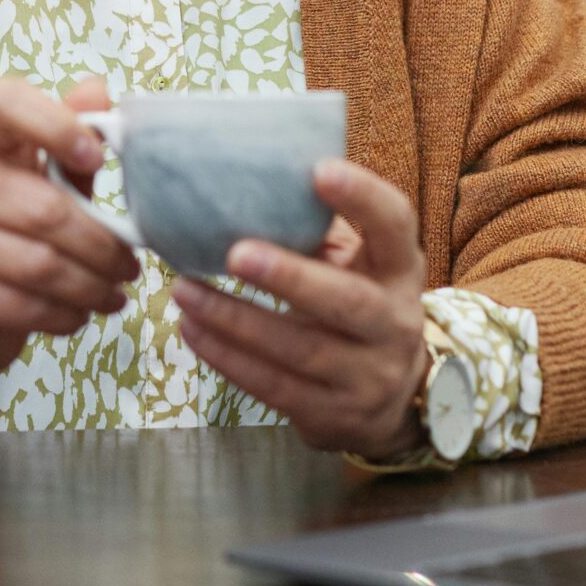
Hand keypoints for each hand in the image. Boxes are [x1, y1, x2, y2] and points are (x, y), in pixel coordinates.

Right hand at [0, 76, 142, 393]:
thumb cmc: (11, 229)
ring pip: (39, 265)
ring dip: (89, 288)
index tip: (97, 158)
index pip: (7, 105)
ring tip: (112, 294)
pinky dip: (63, 315)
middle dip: (102, 247)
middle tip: (130, 266)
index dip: (56, 124)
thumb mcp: (44, 179)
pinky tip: (78, 314)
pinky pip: (20, 305)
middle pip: (45, 209)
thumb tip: (98, 88)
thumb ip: (73, 141)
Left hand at [169, 158, 432, 458]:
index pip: (395, 225)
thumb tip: (243, 179)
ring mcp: (369, 376)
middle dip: (289, 277)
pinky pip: (274, 386)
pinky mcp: (335, 415)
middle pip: (347, 301)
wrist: (393, 398)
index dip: (362, 197)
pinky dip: (228, 357)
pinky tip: (192, 329)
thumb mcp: (357, 264)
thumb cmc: (357, 302)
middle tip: (235, 253)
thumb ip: (316, 227)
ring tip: (185, 291)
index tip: (319, 170)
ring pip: (299, 349)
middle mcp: (396, 323)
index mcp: (400, 269)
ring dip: (234, 320)